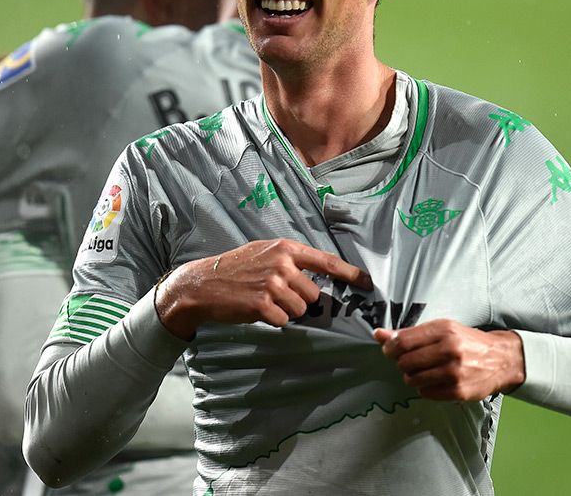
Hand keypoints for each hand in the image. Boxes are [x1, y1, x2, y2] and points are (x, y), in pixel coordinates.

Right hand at [156, 238, 372, 339]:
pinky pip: (283, 321)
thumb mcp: (264, 253)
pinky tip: (256, 309)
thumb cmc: (235, 268)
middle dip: (299, 300)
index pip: (325, 262)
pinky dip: (272, 320)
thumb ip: (290, 262)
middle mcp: (282, 264)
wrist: (203, 283)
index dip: (349, 273)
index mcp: (286, 249)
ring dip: (286, 311)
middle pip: (313, 294)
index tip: (367, 283)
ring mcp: (273, 284)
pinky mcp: (263, 304)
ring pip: (300, 310)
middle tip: (276, 296)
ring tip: (264, 301)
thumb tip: (316, 279)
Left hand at [373, 320, 524, 400]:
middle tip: (411, 362)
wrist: (501, 359)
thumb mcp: (441, 329)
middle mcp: (449, 350)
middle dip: (402, 363)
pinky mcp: (458, 391)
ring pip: (413, 379)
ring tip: (424, 371)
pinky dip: (425, 388)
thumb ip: (409, 333)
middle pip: (405, 362)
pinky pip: (426, 393)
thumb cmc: (466, 342)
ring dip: (413, 377)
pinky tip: (435, 381)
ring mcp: (454, 372)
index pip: (403, 342)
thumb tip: (378, 334)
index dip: (389, 348)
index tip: (389, 351)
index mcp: (443, 330)